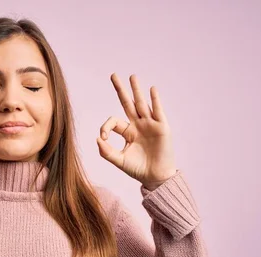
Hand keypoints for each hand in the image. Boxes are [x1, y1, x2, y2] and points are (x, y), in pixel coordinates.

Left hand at [96, 73, 176, 189]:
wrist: (155, 177)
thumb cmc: (138, 169)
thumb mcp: (119, 161)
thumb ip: (107, 152)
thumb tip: (98, 139)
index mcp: (127, 132)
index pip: (113, 121)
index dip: (105, 127)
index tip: (103, 137)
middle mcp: (138, 125)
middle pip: (128, 103)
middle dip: (120, 90)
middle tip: (113, 75)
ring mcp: (150, 125)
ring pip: (142, 104)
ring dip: (137, 90)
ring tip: (132, 76)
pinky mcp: (162, 127)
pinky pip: (158, 111)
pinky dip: (155, 100)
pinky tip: (151, 89)